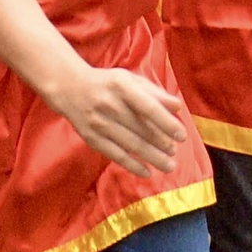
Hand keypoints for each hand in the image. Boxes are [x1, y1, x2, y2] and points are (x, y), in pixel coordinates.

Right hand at [46, 64, 186, 175]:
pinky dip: (133, 166)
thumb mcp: (129, 79)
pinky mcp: (92, 138)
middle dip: (162, 143)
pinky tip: (147, 172)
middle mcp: (109, 105)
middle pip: (141, 129)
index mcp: (121, 86)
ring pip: (131, 145)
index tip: (181, 135)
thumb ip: (154, 92)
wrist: (69, 88)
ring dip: (153, 157)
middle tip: (174, 151)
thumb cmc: (107, 83)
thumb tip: (177, 106)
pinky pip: (116, 155)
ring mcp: (99, 123)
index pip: (148, 107)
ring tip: (169, 165)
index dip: (167, 123)